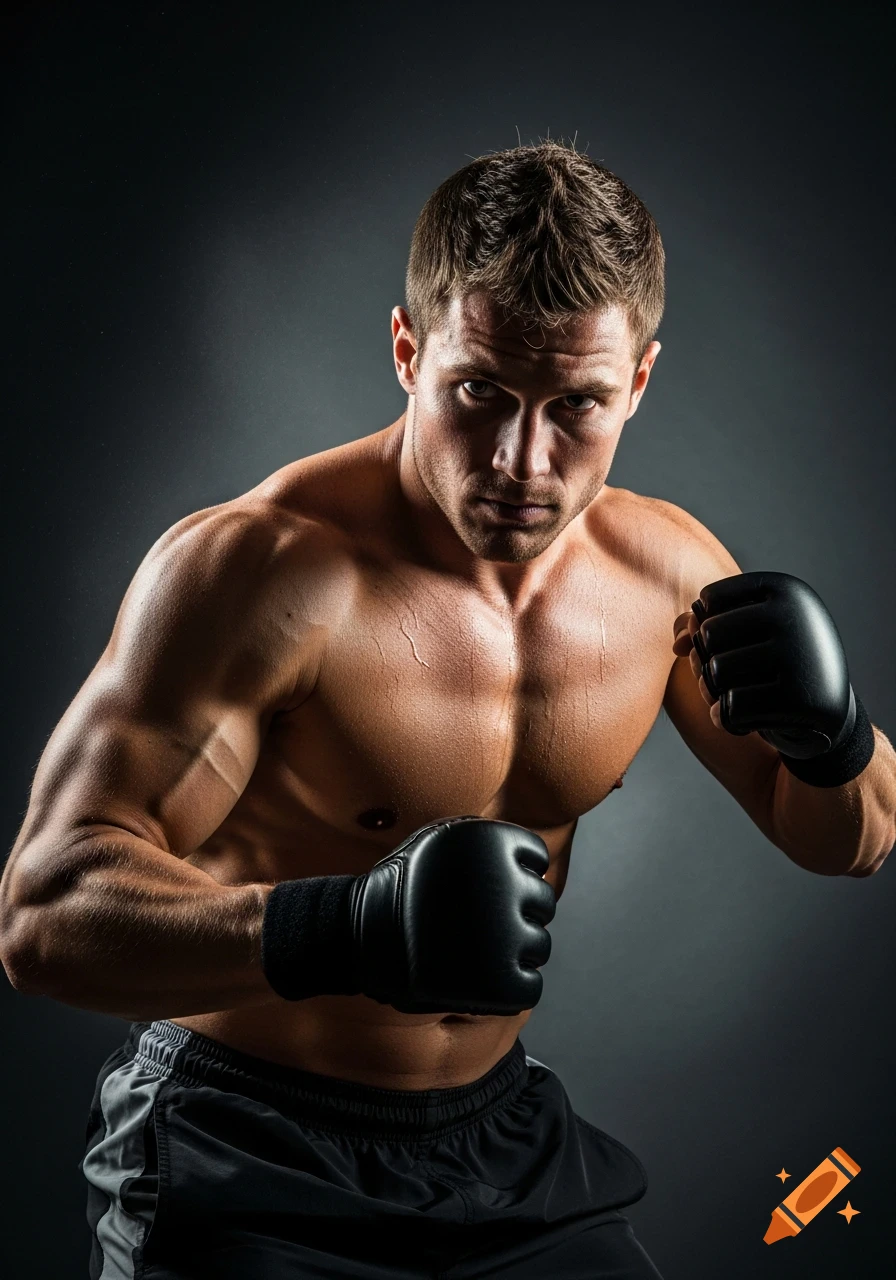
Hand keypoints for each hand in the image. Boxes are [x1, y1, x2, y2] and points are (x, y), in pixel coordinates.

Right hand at [351, 816, 556, 1015]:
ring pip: (538, 946)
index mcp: (494, 842)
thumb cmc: (398, 888)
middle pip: (542, 903)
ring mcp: (506, 934)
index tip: (484, 889)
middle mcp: (507, 884)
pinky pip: (529, 986)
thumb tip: (530, 859)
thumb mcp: (436, 839)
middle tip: (475, 925)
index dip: (514, 875)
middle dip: (515, 913)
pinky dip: (509, 988)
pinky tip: (477, 980)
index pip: (537, 859)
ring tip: (471, 952)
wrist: (358, 935)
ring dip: (512, 951)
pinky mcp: (502, 982)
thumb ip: (483, 841)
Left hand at [672, 571, 855, 758]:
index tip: (730, 643)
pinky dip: (726, 718)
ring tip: (733, 697)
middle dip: (705, 661)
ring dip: (712, 692)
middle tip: (725, 677)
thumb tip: (678, 644)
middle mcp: (796, 615)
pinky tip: (746, 720)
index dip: (705, 628)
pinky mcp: (800, 699)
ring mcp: (800, 656)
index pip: (710, 599)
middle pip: (709, 634)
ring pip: (716, 670)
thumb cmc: (772, 664)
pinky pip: (731, 707)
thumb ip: (699, 624)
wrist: (825, 712)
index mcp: (786, 589)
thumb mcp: (744, 634)